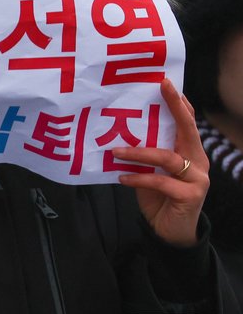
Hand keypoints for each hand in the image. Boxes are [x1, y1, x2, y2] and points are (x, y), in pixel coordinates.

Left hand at [112, 79, 208, 246]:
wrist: (169, 232)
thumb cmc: (158, 198)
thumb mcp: (150, 171)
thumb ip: (145, 154)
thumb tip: (120, 133)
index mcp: (189, 152)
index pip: (186, 122)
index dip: (179, 102)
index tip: (166, 81)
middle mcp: (199, 161)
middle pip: (188, 129)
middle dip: (176, 107)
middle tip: (162, 88)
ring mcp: (198, 179)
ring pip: (169, 157)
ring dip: (139, 152)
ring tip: (115, 150)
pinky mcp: (191, 195)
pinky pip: (161, 181)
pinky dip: (139, 178)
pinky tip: (121, 177)